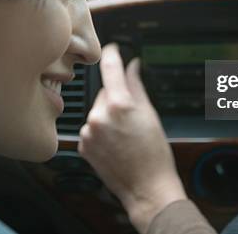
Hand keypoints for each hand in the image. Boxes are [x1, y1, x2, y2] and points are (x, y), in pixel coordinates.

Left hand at [78, 43, 186, 233]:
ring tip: (125, 135)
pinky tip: (115, 143)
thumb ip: (137, 85)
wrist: (146, 188)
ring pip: (98, 111)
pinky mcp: (83, 145)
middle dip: (117, 98)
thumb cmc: (154, 155)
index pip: (110, 67)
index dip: (112, 54)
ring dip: (108, 116)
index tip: (112, 48)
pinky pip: (91, 127)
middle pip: (105, 92)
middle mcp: (100, 116)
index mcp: (120, 105)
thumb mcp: (150, 114)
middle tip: (133, 116)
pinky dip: (101, 131)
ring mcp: (89, 132)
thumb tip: (132, 66)